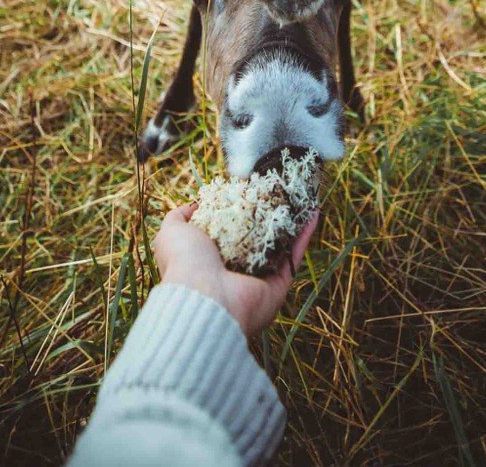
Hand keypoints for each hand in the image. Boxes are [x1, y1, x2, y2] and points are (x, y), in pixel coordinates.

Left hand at [153, 202, 318, 336]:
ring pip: (280, 245)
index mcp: (211, 257)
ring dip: (291, 221)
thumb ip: (180, 217)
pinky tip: (313, 212)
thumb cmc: (185, 262)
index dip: (239, 208)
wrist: (204, 298)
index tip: (250, 187)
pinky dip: (305, 234)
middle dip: (268, 213)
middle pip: (257, 236)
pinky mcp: (278, 285)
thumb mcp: (172, 232)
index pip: (229, 230)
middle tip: (279, 189)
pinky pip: (295, 256)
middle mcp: (236, 268)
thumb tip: (194, 204)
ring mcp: (259, 277)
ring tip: (300, 195)